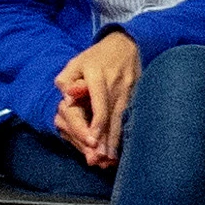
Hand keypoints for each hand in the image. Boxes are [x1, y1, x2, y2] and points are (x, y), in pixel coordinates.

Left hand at [53, 30, 140, 168]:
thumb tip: (67, 97)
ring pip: (122, 118)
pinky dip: (126, 132)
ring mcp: (129, 88)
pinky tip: (123, 148)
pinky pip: (130, 116)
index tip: (92, 141)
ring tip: (111, 160)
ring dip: (117, 140)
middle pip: (112, 116)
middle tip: (101, 160)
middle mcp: (115, 83)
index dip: (96, 124)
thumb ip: (67, 80)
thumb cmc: (96, 57)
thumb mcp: (76, 63)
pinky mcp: (137, 93)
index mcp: (98, 75)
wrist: (126, 44)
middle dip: (107, 139)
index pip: (99, 103)